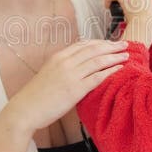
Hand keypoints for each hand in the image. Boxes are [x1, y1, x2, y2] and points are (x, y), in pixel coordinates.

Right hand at [6, 40, 128, 131]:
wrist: (26, 109)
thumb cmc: (36, 96)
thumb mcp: (48, 73)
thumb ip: (62, 67)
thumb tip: (77, 68)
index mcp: (58, 56)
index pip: (83, 44)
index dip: (100, 42)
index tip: (110, 43)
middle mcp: (65, 62)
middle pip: (94, 49)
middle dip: (111, 46)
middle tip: (124, 44)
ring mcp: (71, 75)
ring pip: (98, 61)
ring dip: (115, 57)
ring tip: (126, 55)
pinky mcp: (75, 89)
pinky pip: (98, 77)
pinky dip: (111, 71)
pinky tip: (120, 70)